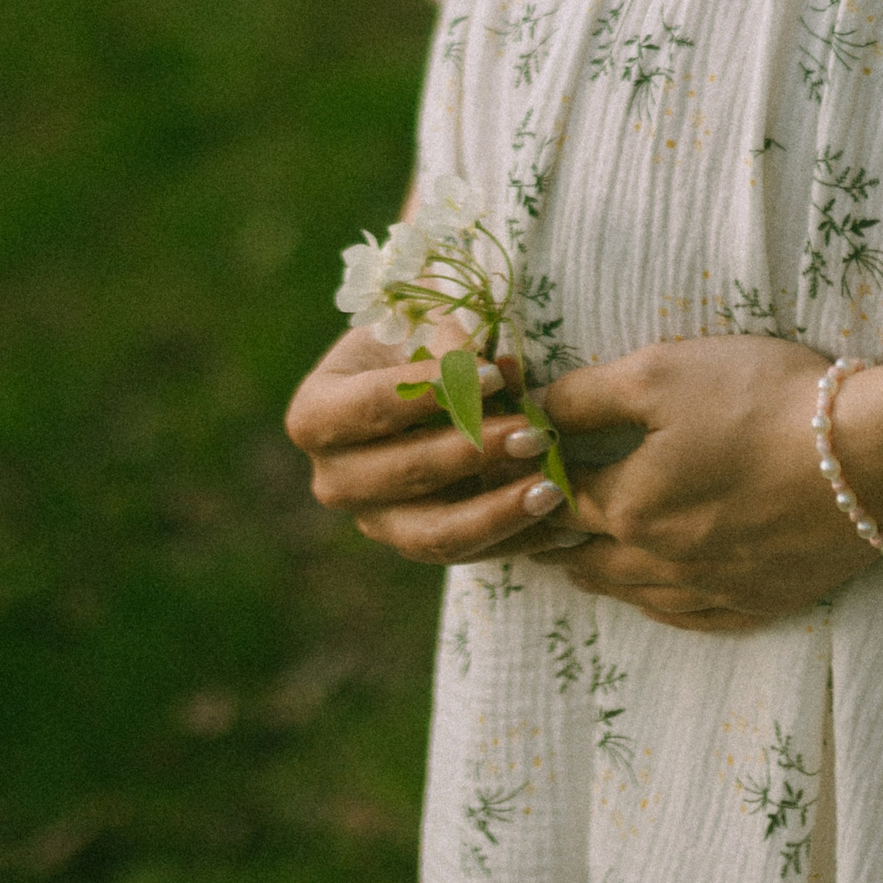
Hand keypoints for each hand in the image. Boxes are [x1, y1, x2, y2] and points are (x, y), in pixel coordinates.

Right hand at [285, 322, 577, 563]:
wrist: (423, 390)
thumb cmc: (422, 345)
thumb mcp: (427, 326)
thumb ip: (451, 339)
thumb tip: (485, 362)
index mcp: (317, 414)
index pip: (373, 406)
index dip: (436, 392)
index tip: (497, 375)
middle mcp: (334, 478)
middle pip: (405, 472)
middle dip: (475, 452)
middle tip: (534, 433)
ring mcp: (374, 521)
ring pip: (434, 534)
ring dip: (498, 511)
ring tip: (552, 489)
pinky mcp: (418, 546)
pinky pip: (471, 556)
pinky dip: (519, 540)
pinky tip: (565, 526)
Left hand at [532, 336, 882, 632]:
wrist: (873, 457)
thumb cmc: (764, 402)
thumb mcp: (662, 373)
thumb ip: (587, 394)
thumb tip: (533, 414)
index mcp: (628, 506)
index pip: (559, 500)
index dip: (537, 483)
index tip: (525, 476)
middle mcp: (661, 560)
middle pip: (588, 559)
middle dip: (557, 542)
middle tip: (536, 534)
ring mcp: (714, 588)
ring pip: (636, 594)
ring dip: (602, 578)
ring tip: (580, 567)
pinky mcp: (763, 600)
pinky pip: (696, 620)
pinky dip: (665, 609)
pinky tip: (659, 601)